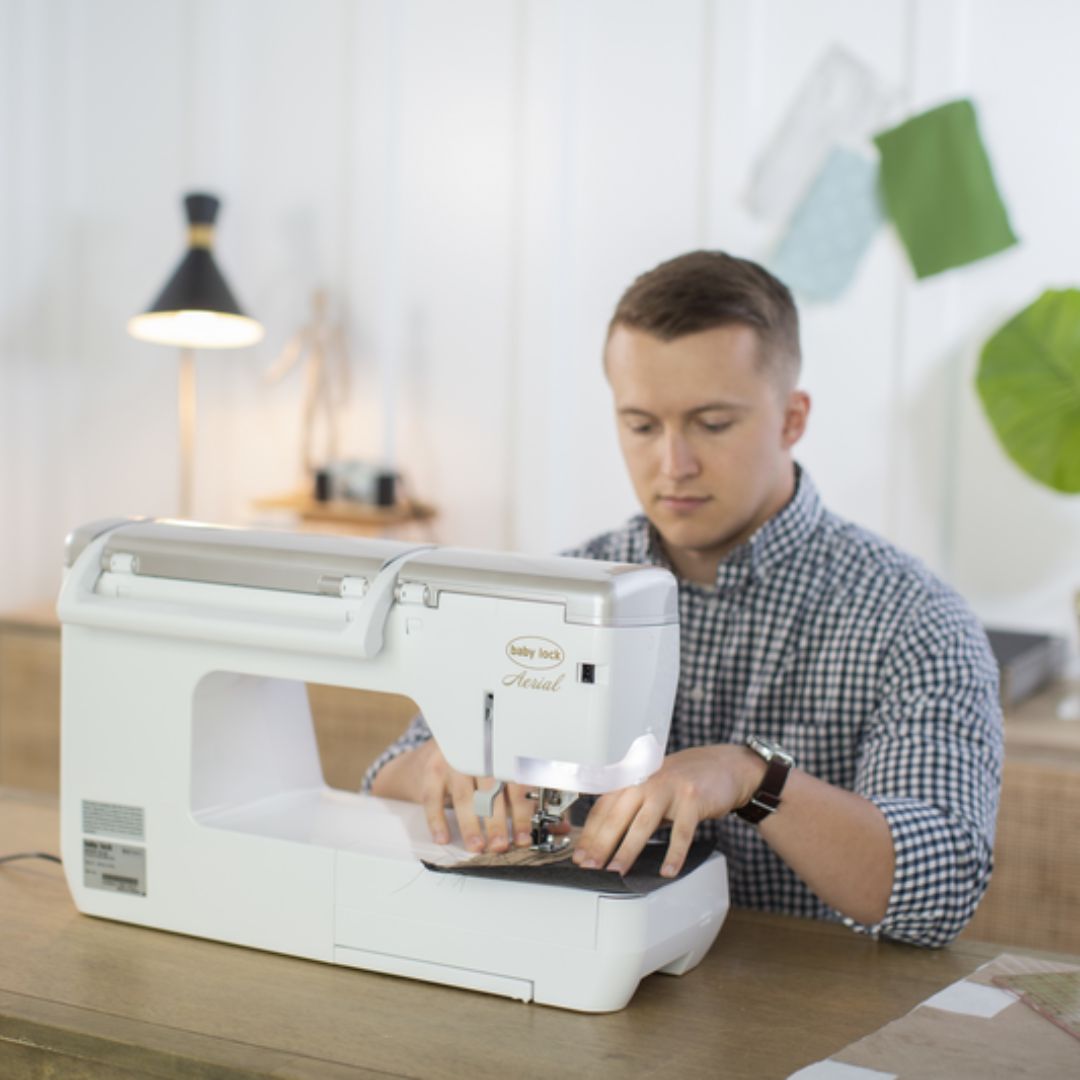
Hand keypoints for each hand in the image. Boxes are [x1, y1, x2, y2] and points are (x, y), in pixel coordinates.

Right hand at [377, 739, 535, 852]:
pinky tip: (443, 838)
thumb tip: (547, 829)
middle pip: (490, 791)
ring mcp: (454, 761)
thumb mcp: (502, 775)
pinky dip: (437, 820)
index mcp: (501, 755)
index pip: (515, 785)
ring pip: (464, 795)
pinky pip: (433, 797)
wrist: (441, 751)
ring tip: (476, 846)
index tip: (522, 838)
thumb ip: (519, 797)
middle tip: (500, 845)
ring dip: (470, 824)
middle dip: (496, 821)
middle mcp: (478, 755)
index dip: (520, 814)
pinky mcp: (432, 769)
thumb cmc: (478, 769)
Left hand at [571, 745, 762, 877]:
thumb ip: (630, 805)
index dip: (589, 832)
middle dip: (600, 843)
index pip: (604, 807)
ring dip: (627, 850)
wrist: (723, 765)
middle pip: (618, 816)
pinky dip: (674, 853)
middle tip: (589, 866)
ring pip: (643, 824)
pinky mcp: (693, 800)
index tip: (579, 854)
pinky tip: (667, 870)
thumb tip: (602, 837)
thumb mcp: (651, 785)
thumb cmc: (683, 779)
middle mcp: (647, 781)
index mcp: (633, 779)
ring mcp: (669, 789)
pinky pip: (682, 831)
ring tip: (616, 871)